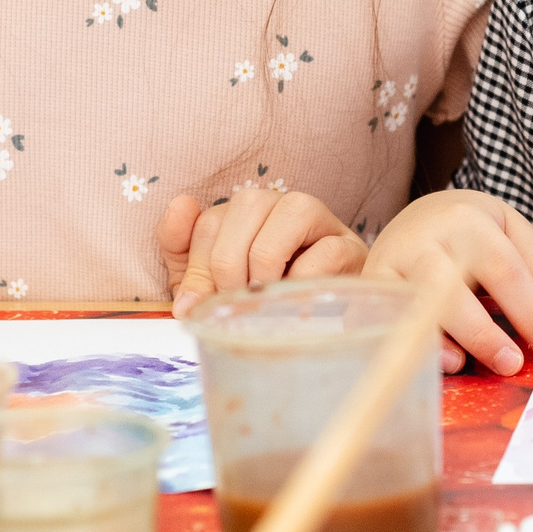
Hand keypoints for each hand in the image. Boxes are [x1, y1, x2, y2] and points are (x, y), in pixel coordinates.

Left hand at [160, 189, 365, 316]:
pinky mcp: (349, 247)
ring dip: (266, 265)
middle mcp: (280, 205)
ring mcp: (320, 220)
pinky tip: (295, 305)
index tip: (200, 306)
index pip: (209, 220)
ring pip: (289, 212)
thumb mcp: (218, 291)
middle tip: (234, 301)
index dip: (198, 267)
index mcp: (243, 214)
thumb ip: (192, 274)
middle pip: (246, 204)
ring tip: (264, 298)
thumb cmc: (263, 304)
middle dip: (230, 263)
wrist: (322, 327)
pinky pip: (324, 251)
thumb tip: (183, 268)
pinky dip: (302, 282)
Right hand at [363, 191, 532, 375]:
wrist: (420, 216)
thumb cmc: (473, 231)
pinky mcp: (370, 286)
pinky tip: (439, 361)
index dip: (530, 314)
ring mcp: (392, 262)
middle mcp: (424, 239)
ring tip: (467, 366)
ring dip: (443, 342)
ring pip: (414, 306)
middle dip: (484, 335)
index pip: (504, 270)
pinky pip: (388, 321)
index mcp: (467, 219)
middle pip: (452, 290)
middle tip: (512, 365)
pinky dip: (412, 344)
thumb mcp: (512, 228)